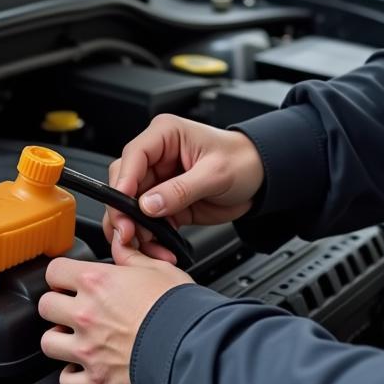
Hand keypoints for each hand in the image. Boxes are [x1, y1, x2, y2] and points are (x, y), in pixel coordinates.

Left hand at [39, 232, 193, 383]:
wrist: (192, 346)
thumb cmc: (179, 307)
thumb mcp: (158, 268)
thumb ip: (130, 257)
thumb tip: (119, 245)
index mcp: (97, 281)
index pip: (54, 270)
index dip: (61, 274)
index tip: (69, 280)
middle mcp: (86, 313)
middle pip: (45, 306)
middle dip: (57, 306)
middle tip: (73, 309)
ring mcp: (87, 349)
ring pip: (48, 343)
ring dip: (60, 341)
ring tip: (76, 338)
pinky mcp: (96, 380)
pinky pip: (66, 380)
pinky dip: (73, 375)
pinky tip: (86, 366)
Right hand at [103, 114, 264, 260]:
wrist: (261, 177)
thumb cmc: (242, 161)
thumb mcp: (214, 174)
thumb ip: (180, 190)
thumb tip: (148, 205)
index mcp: (165, 135)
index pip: (134, 155)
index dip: (124, 181)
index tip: (122, 205)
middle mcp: (157, 156)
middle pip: (125, 183)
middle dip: (123, 210)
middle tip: (128, 232)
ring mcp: (159, 180)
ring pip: (131, 206)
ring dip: (135, 228)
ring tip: (145, 246)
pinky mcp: (166, 202)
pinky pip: (148, 221)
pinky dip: (149, 237)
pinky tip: (158, 248)